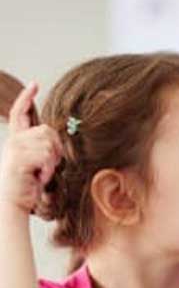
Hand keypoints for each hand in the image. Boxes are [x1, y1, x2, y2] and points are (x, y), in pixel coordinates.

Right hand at [0, 82, 62, 214]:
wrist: (14, 202)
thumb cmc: (27, 185)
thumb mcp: (35, 162)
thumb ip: (41, 146)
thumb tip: (54, 137)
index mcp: (16, 139)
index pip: (19, 113)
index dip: (26, 98)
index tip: (34, 84)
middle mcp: (14, 140)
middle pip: (48, 132)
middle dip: (55, 150)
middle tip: (47, 167)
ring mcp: (15, 148)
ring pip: (49, 145)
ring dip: (52, 163)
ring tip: (41, 173)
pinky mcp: (20, 158)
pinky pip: (47, 156)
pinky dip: (48, 169)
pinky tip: (39, 177)